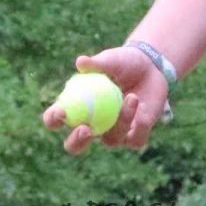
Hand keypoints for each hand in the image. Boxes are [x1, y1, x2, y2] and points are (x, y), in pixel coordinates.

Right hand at [40, 47, 168, 154]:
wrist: (151, 67)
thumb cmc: (124, 62)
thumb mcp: (111, 60)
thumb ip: (97, 64)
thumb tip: (81, 62)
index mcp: (76, 107)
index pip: (55, 118)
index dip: (53, 118)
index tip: (61, 112)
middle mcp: (91, 125)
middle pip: (75, 145)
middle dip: (77, 141)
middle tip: (85, 129)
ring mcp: (112, 134)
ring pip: (111, 141)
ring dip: (121, 121)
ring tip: (132, 96)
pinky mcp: (135, 137)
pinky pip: (135, 140)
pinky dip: (140, 125)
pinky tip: (143, 106)